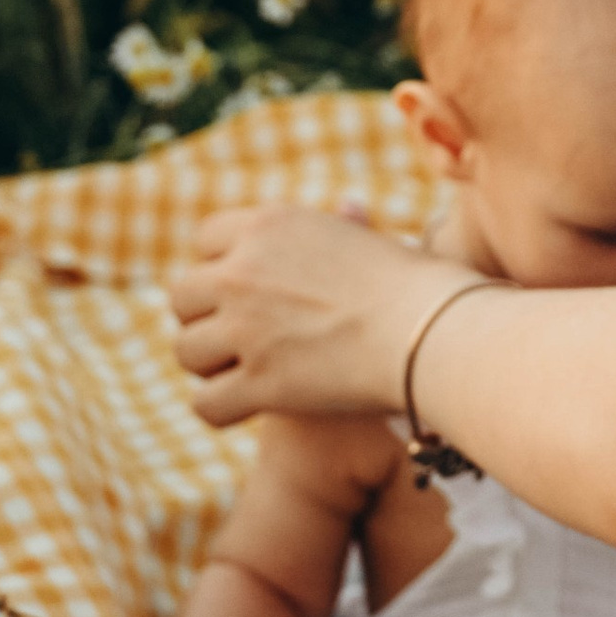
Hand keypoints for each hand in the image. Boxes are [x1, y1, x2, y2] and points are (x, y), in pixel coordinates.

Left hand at [168, 205, 474, 426]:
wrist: (434, 331)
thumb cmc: (418, 287)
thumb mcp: (370, 241)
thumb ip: (343, 228)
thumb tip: (348, 207)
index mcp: (266, 225)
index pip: (204, 241)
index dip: (223, 270)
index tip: (250, 293)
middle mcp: (242, 271)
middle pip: (182, 297)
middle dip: (207, 319)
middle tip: (243, 338)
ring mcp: (245, 327)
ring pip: (187, 351)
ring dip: (212, 366)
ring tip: (248, 372)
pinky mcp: (257, 382)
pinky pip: (205, 404)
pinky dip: (224, 409)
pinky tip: (250, 406)